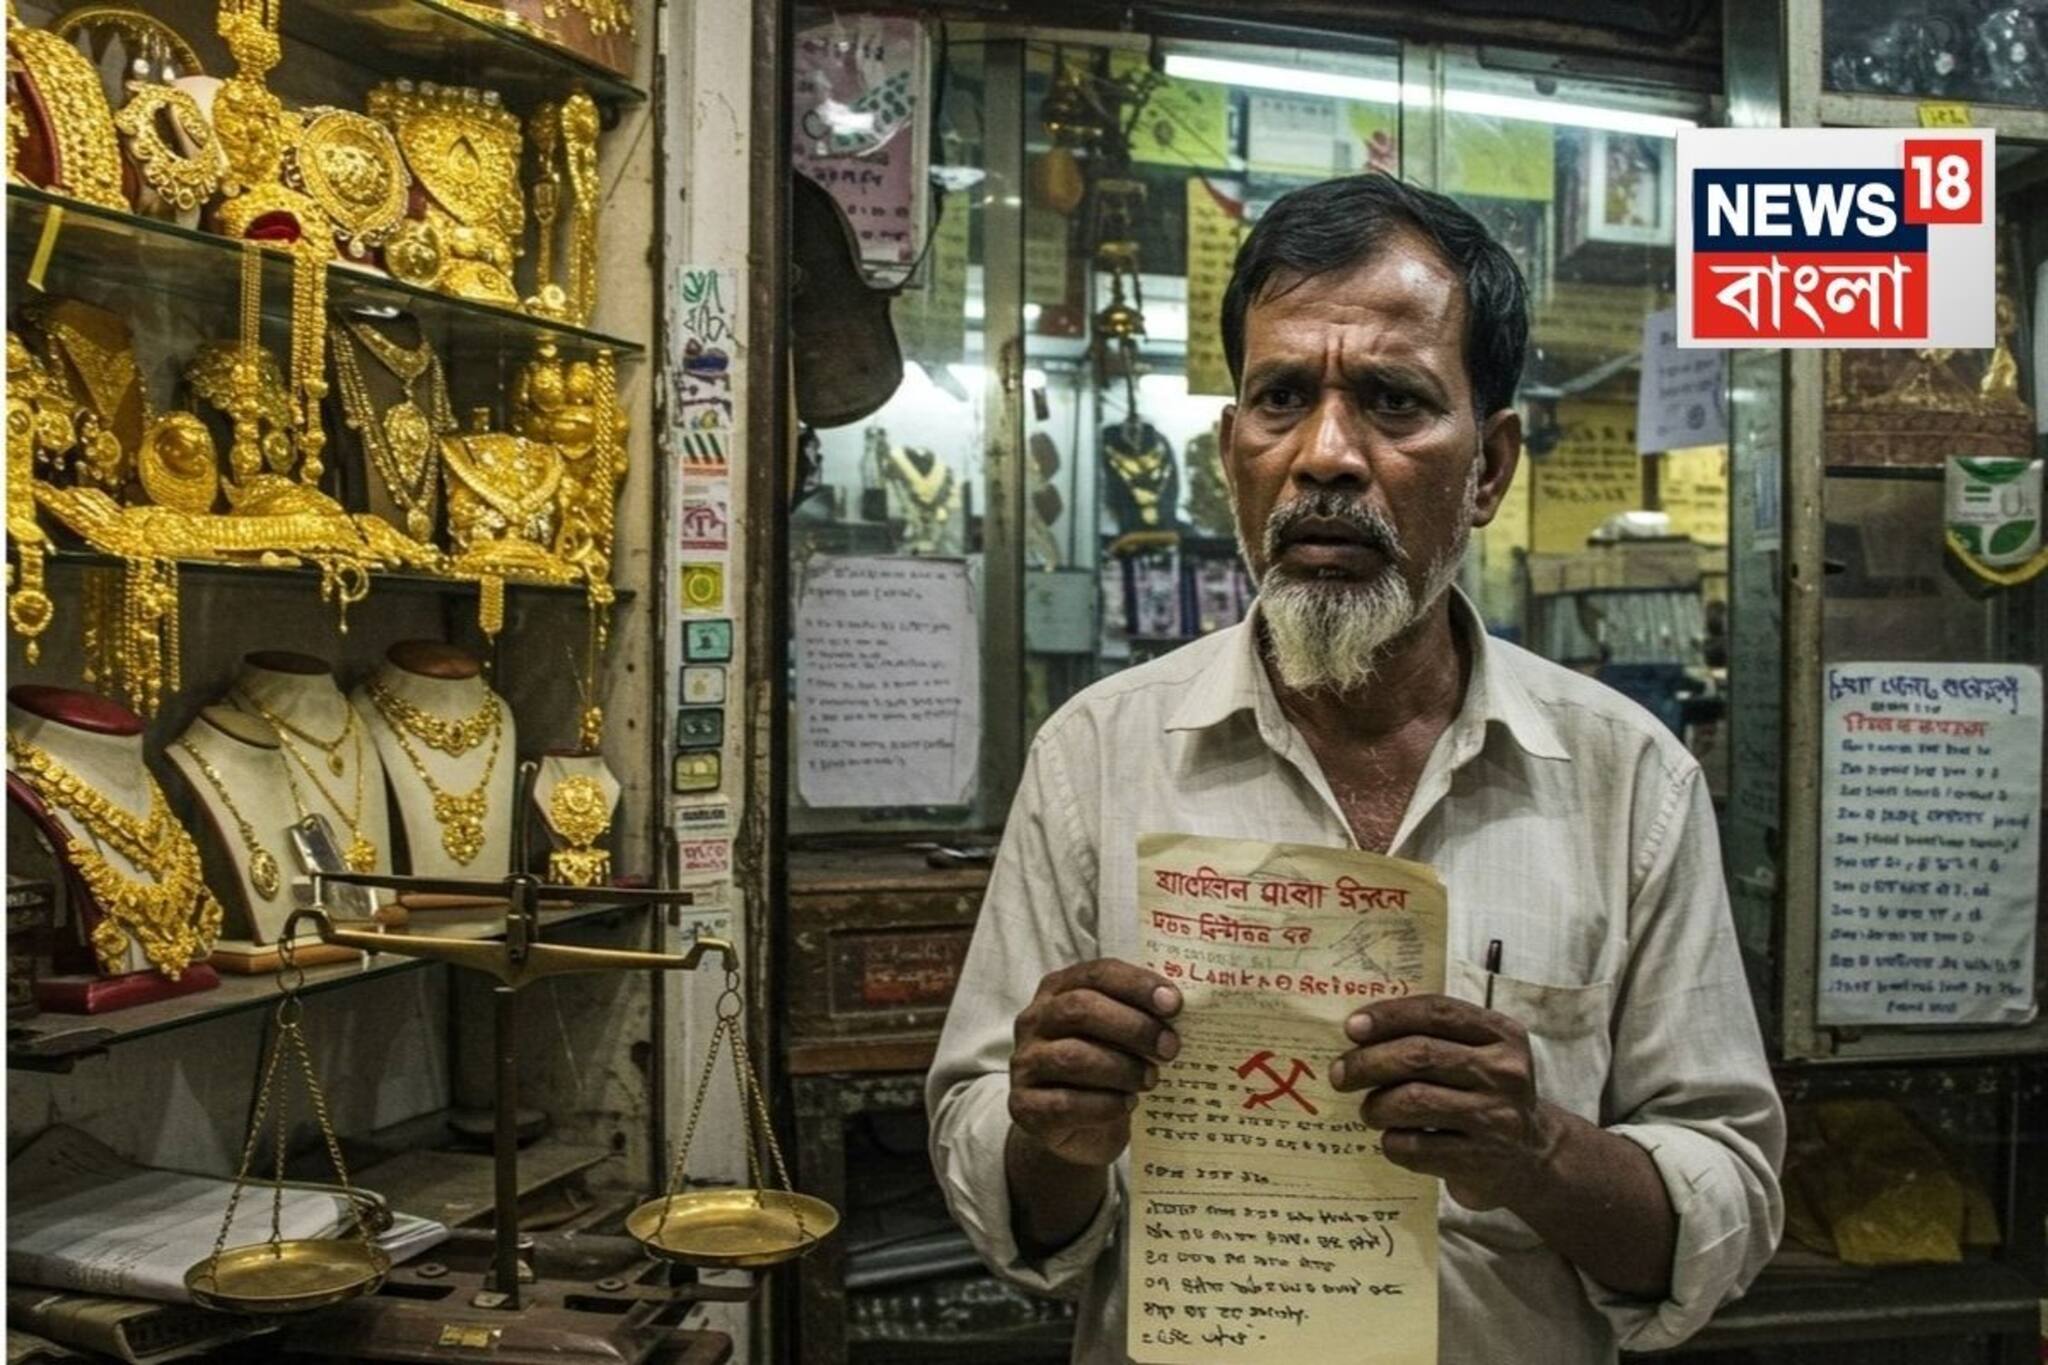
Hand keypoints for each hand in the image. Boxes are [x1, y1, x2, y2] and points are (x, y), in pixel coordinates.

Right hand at [1009, 958, 1180, 1168]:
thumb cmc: (1105, 1068)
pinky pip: (1065, 1103)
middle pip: (1079, 1009)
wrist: (1076, 1129)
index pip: (1096, 973)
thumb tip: (1186, 1009)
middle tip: (1170, 1048)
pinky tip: (1127, 1104)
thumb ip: (1142, 1015)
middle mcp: (1035, 1020)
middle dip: (1133, 1027)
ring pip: (1072, 1057)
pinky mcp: (1025, 1107)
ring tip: (1150, 1080)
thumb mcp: (1120, 1035)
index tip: (1174, 1004)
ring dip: (1121, 1069)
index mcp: (1059, 990)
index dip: (1136, 984)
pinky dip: (1104, 1105)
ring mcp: (1025, 1064)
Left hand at [1329, 994, 1562, 1210]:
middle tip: (1340, 1074)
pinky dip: (1391, 1142)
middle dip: (1367, 1063)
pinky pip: (1414, 1147)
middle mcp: (1504, 1073)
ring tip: (1370, 1110)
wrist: (1533, 1158)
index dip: (1388, 1016)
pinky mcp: (1478, 1162)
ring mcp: (1494, 1119)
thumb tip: (1358, 1032)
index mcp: (1502, 1035)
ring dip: (1376, 1105)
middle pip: (1419, 1055)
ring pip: (1411, 1102)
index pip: (1437, 1012)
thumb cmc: (1486, 1094)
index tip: (1351, 1027)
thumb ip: (1433, 1035)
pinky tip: (1394, 1139)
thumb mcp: (1478, 1054)